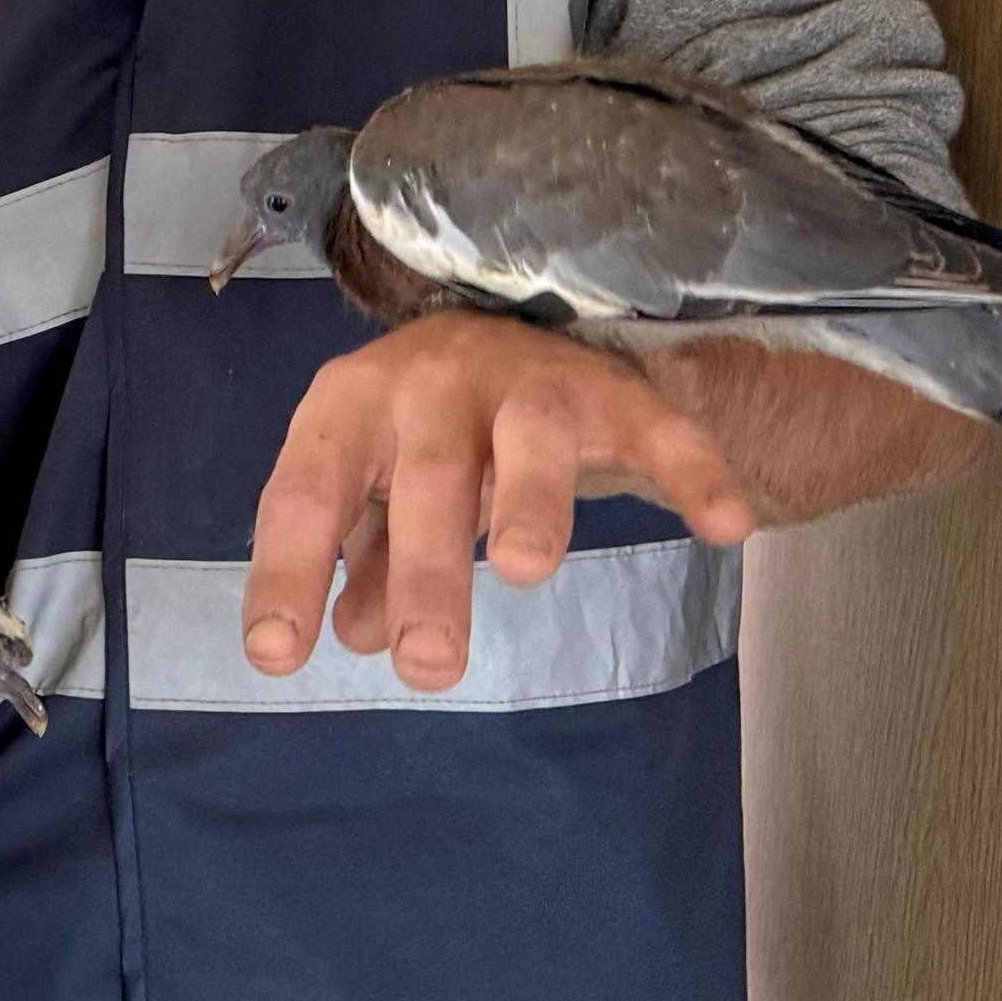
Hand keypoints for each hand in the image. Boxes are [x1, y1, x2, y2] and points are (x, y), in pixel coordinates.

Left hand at [240, 313, 755, 693]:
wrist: (524, 333)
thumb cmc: (425, 430)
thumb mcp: (376, 488)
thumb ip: (363, 562)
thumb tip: (352, 634)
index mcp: (352, 405)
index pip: (306, 491)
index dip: (287, 570)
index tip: (277, 657)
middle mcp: (431, 380)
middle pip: (427, 474)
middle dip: (428, 570)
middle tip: (428, 666)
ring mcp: (526, 381)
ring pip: (530, 438)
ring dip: (531, 503)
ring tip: (526, 573)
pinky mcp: (614, 394)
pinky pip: (658, 431)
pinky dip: (693, 472)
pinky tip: (724, 526)